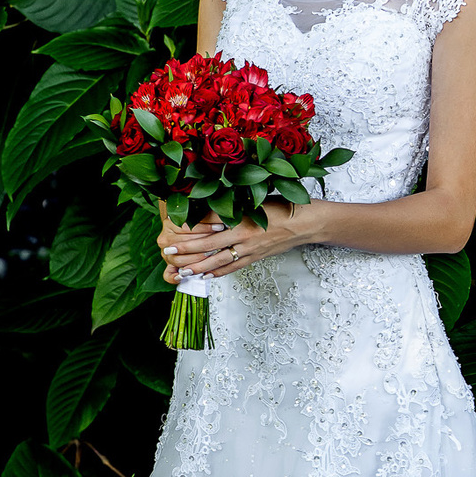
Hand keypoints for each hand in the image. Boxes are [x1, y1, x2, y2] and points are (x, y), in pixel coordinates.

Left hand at [158, 200, 309, 282]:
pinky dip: (219, 273)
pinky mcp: (256, 258)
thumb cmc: (283, 207)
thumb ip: (233, 204)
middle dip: (187, 250)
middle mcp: (244, 237)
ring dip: (199, 267)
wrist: (306, 224)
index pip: (210, 224)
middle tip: (168, 253)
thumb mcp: (256, 200)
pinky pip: (234, 267)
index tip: (171, 229)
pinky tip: (206, 276)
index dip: (190, 228)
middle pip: (209, 246)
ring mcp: (250, 250)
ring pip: (219, 261)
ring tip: (182, 271)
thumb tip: (208, 207)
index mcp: (243, 219)